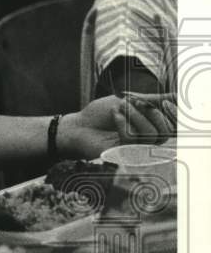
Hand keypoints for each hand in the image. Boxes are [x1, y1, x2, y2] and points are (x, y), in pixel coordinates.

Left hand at [61, 93, 175, 157]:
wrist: (78, 126)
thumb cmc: (101, 114)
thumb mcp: (129, 101)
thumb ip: (152, 100)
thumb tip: (174, 96)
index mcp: (150, 128)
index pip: (172, 125)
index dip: (172, 113)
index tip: (163, 100)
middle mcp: (146, 142)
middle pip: (167, 131)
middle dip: (152, 112)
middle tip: (134, 101)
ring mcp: (135, 150)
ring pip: (151, 135)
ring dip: (135, 116)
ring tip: (120, 107)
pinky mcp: (123, 156)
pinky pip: (133, 139)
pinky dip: (123, 123)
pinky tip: (114, 116)